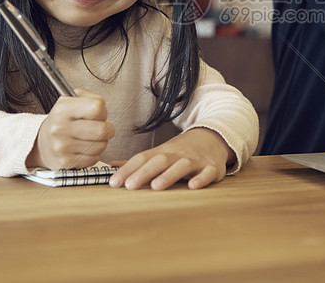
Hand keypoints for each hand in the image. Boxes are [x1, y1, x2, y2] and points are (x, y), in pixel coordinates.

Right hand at [26, 89, 115, 169]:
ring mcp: (62, 147)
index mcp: (62, 109)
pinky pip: (94, 158)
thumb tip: (103, 108)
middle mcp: (60, 128)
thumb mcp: (72, 100)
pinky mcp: (66, 162)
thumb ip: (92, 98)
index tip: (98, 115)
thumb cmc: (62, 120)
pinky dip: (93, 154)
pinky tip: (83, 149)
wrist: (41, 143)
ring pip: (101, 145)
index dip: (103, 112)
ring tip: (89, 138)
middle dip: (107, 129)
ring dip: (100, 142)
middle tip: (99, 128)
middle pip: (102, 129)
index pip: (97, 108)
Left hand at [108, 128, 233, 190]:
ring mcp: (195, 161)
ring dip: (169, 175)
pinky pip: (206, 173)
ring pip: (181, 166)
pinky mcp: (211, 168)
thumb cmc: (181, 151)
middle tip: (129, 185)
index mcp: (162, 153)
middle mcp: (177, 155)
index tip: (113, 182)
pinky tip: (193, 186)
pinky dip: (201, 179)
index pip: (142, 159)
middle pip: (159, 161)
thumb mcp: (160, 153)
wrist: (213, 137)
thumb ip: (138, 162)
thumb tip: (111, 167)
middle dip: (144, 173)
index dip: (127, 170)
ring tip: (156, 186)